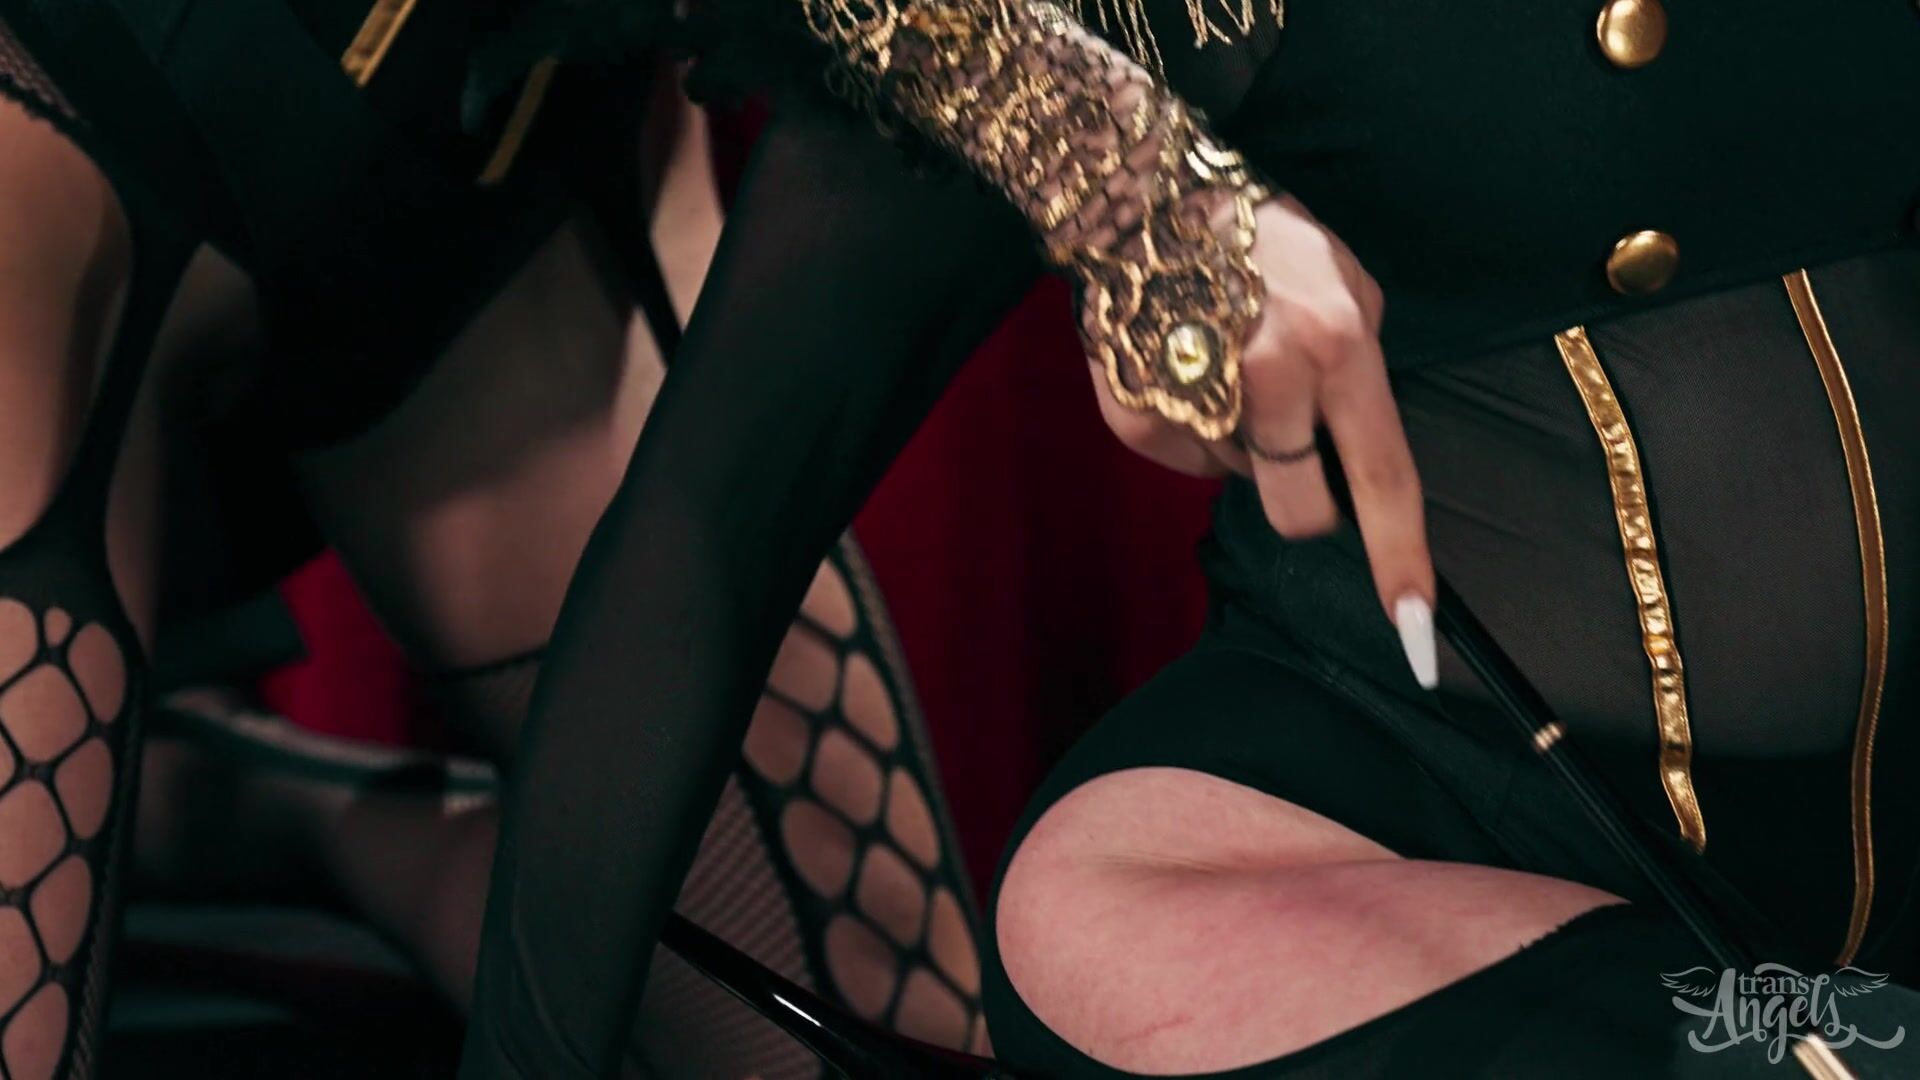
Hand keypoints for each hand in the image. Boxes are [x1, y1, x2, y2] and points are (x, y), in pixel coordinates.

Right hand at [1083, 194, 1437, 687]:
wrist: (1144, 202)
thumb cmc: (1262, 236)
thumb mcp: (1348, 284)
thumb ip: (1363, 368)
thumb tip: (1350, 449)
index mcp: (1337, 346)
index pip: (1383, 476)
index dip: (1400, 556)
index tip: (1413, 624)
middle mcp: (1270, 379)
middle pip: (1298, 511)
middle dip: (1302, 497)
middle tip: (1287, 438)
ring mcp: (1196, 402)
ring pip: (1238, 481)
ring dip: (1242, 446)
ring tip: (1225, 369)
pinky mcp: (1138, 415)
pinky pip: (1186, 462)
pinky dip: (1192, 432)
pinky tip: (1184, 372)